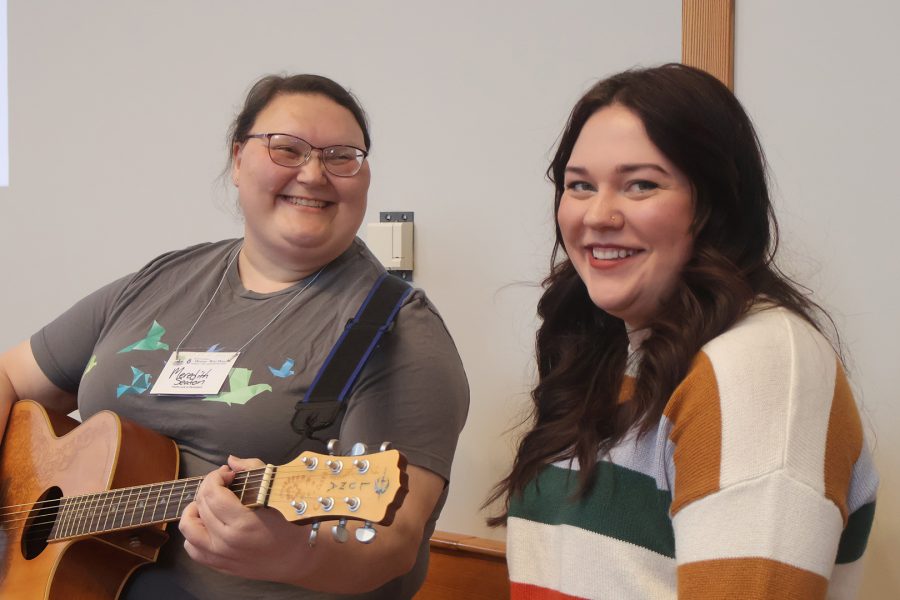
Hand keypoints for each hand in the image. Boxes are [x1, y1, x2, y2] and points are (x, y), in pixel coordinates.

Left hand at [179, 455, 303, 581]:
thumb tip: (231, 460)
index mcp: (242, 522)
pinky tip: (208, 524)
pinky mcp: (218, 565)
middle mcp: (226, 541)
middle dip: (209, 486)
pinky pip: (192, 548)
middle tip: (224, 483)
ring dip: (195, 509)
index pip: (212, 492)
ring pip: (188, 527)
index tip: (228, 474)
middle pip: (201, 505)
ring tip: (210, 503)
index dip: (216, 476)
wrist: (296, 558)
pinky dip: (194, 533)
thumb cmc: (291, 523)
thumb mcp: (277, 491)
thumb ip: (253, 469)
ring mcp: (220, 555)